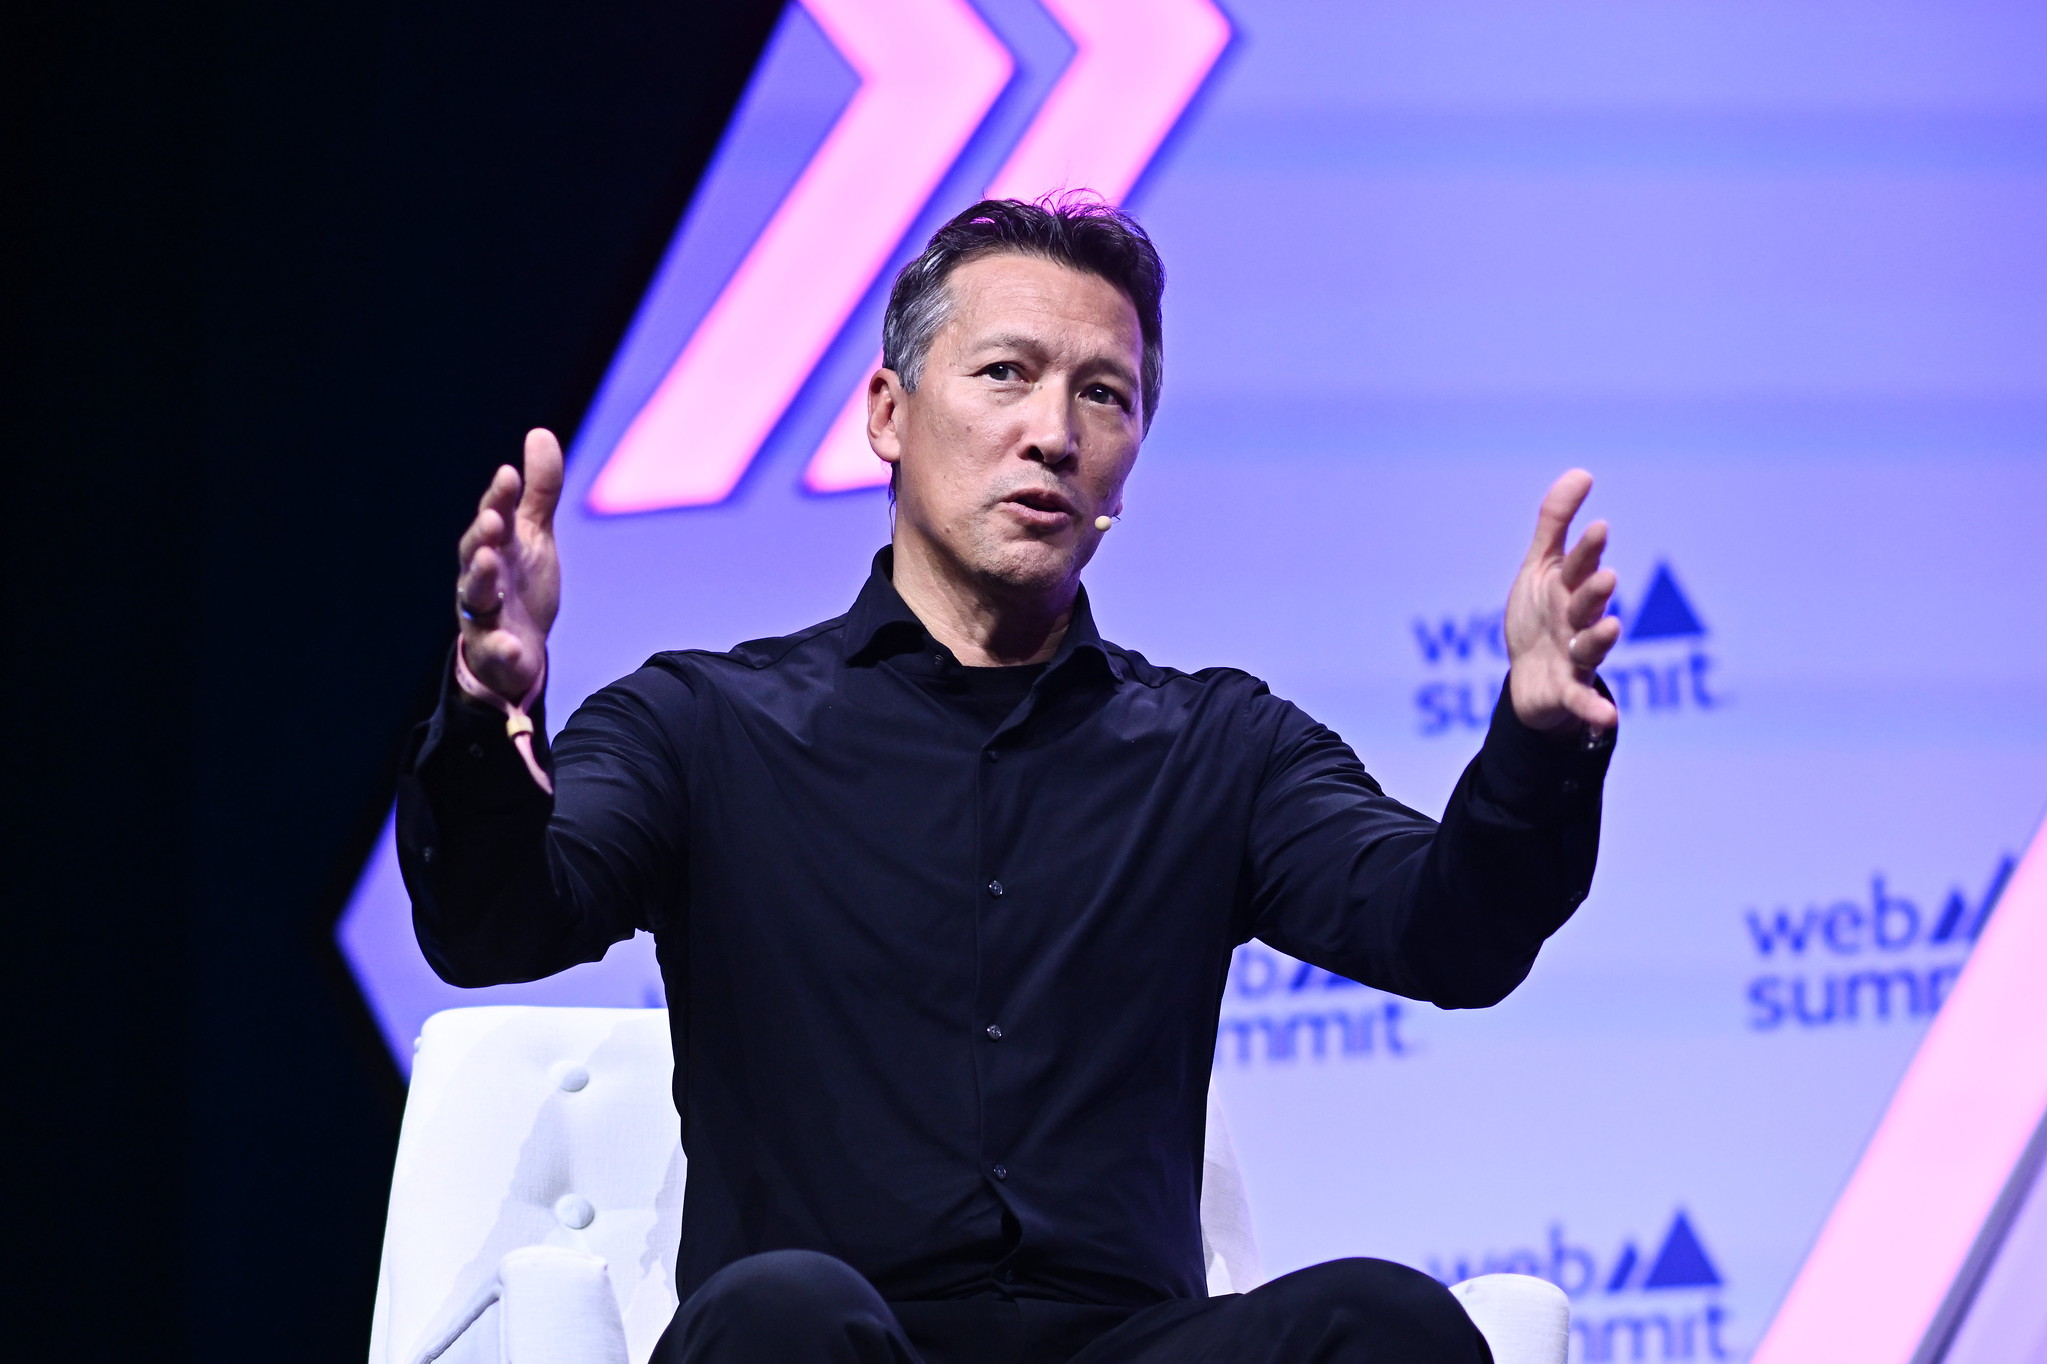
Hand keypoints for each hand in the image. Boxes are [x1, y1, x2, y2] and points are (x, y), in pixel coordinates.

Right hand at [456, 428, 563, 701]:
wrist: (518, 652)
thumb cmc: (520, 585)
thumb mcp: (534, 536)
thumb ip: (539, 491)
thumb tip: (539, 432)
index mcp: (494, 548)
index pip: (493, 518)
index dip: (499, 498)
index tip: (509, 475)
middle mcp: (481, 578)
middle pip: (475, 553)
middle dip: (482, 535)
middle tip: (494, 520)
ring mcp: (484, 615)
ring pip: (475, 596)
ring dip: (480, 578)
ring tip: (489, 562)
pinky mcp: (495, 651)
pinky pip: (495, 650)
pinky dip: (502, 648)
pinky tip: (513, 646)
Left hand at [1504, 469, 1619, 734]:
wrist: (1529, 678)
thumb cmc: (1539, 617)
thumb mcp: (1540, 568)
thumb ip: (1555, 522)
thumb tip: (1581, 472)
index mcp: (1569, 589)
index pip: (1579, 565)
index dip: (1587, 549)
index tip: (1598, 526)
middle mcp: (1578, 621)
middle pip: (1586, 603)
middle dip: (1594, 590)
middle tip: (1604, 575)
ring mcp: (1575, 657)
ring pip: (1589, 646)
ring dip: (1600, 638)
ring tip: (1610, 627)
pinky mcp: (1566, 690)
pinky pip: (1582, 701)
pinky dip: (1595, 710)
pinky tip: (1608, 717)